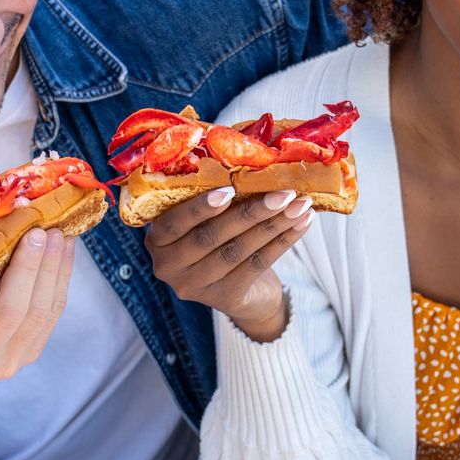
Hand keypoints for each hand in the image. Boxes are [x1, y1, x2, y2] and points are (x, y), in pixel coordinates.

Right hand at [0, 227, 75, 449]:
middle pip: (12, 314)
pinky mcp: (31, 351)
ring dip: (51, 269)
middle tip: (36, 233)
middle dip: (27, 270)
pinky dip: (60, 278)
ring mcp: (11, 358)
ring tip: (56, 235)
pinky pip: (51, 313)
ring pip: (39, 313)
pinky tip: (64, 250)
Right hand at [145, 188, 313, 341]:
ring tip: (300, 205)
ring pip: (237, 250)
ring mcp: (195, 286)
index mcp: (157, 240)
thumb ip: (211, 197)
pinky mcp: (225, 299)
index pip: (174, 223)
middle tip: (283, 192)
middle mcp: (169, 267)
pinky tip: (301, 224)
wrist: (242, 291)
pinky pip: (256, 265)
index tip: (229, 188)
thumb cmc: (219, 238)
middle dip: (251, 211)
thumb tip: (248, 161)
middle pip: (211, 236)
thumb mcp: (204, 220)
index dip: (200, 207)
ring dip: (272, 224)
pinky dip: (282, 241)